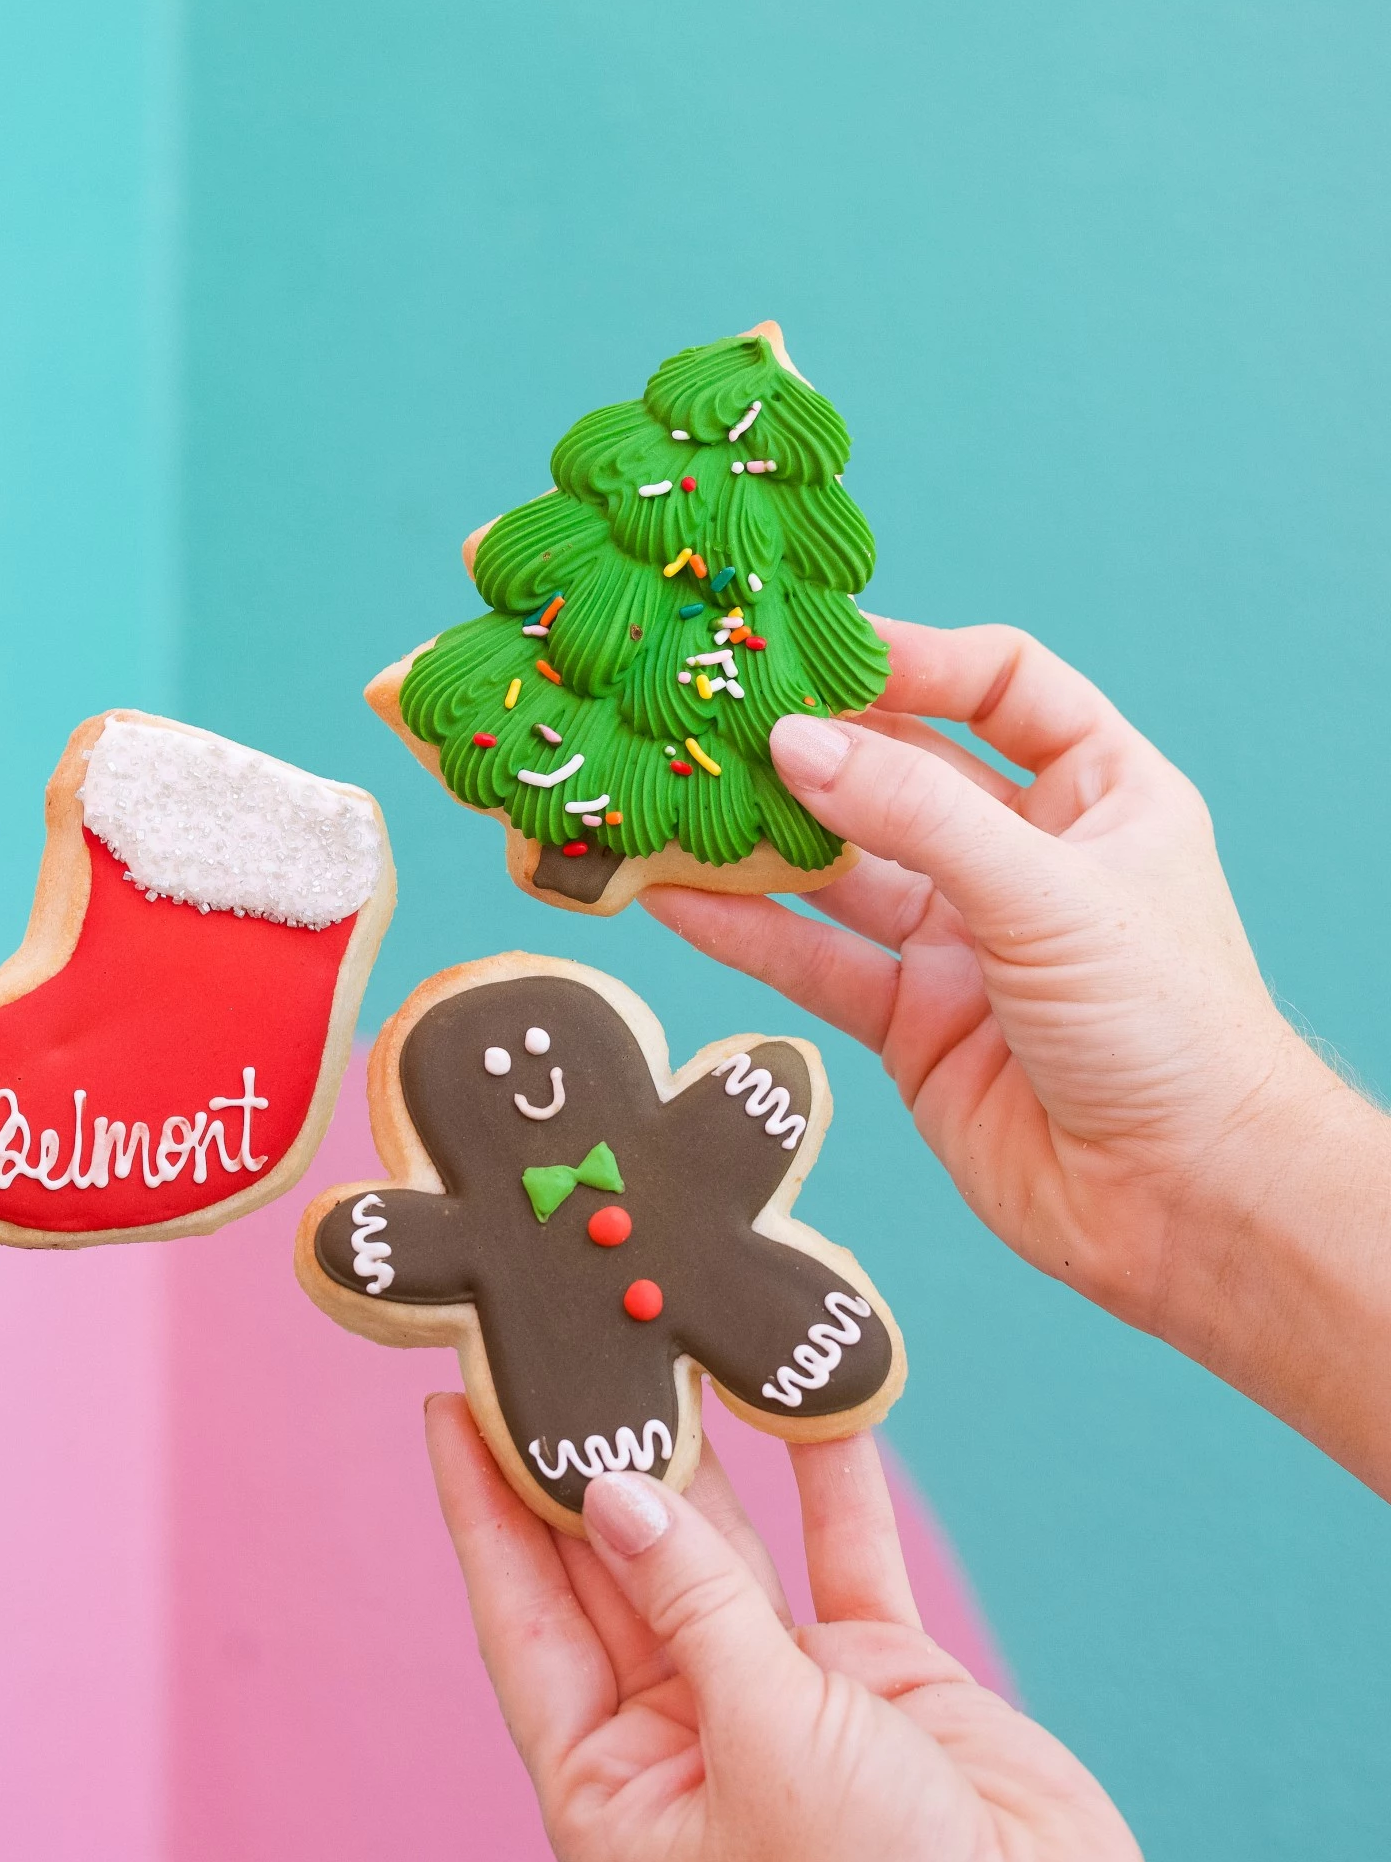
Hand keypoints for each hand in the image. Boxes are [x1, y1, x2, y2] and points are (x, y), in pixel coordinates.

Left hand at [427, 1395, 1242, 1861]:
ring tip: (660, 1335)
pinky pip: (835, 1551)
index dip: (484, 1513)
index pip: (523, 1622)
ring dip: (702, 1451)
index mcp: (614, 1793)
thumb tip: (614, 1490)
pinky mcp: (876, 1674)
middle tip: (555, 1337)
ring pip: (722, 1549)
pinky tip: (807, 1392)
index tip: (446, 1405)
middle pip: (614, 1570)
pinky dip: (827, 1476)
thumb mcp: (756, 1736)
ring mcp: (781, 1701)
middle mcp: (685, 1741)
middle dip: (588, 1458)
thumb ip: (690, 1598)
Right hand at [645, 618, 1390, 1488]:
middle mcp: (1029, 857)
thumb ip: (915, 815)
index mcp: (1103, 794)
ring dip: (762, 836)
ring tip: (669, 797)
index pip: (1002, 685)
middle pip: (904, 771)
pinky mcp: (915, 1024)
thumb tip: (796, 742)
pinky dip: (746, 929)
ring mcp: (966, 942)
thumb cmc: (1171, 1030)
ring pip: (844, 868)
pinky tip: (672, 898)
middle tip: (712, 711)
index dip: (916, 660)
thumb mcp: (1047, 893)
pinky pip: (817, 960)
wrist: (1192, 1211)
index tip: (817, 650)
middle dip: (813, 744)